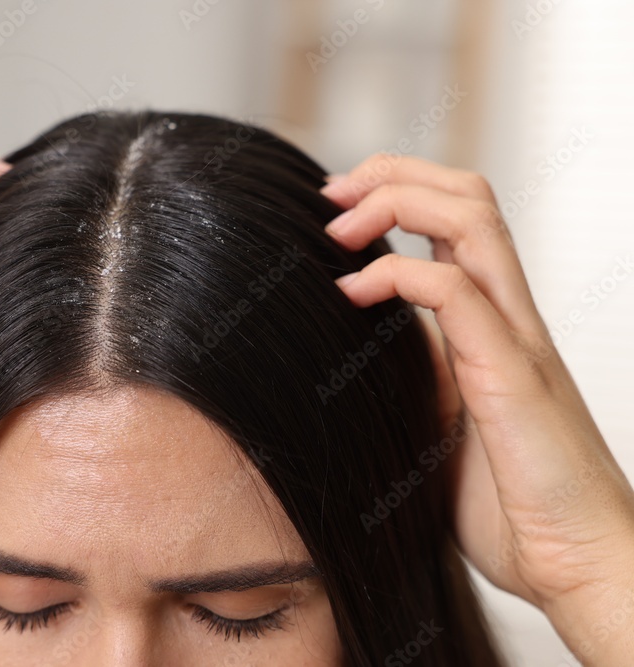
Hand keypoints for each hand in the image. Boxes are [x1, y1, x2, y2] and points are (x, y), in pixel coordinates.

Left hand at [320, 154, 633, 663]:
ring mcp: (517, 341)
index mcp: (493, 327)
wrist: (578, 568)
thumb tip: (353, 362)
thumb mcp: (441, 427)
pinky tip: (352, 292)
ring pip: (473, 222)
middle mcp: (511, 319)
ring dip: (397, 203)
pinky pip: (458, 294)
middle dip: (393, 175)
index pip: (458, 221)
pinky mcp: (511, 377)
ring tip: (338, 225)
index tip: (334, 209)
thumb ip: (414, 382)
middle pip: (469, 198)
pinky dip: (398, 274)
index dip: (398, 193)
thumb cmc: (512, 508)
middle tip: (329, 194)